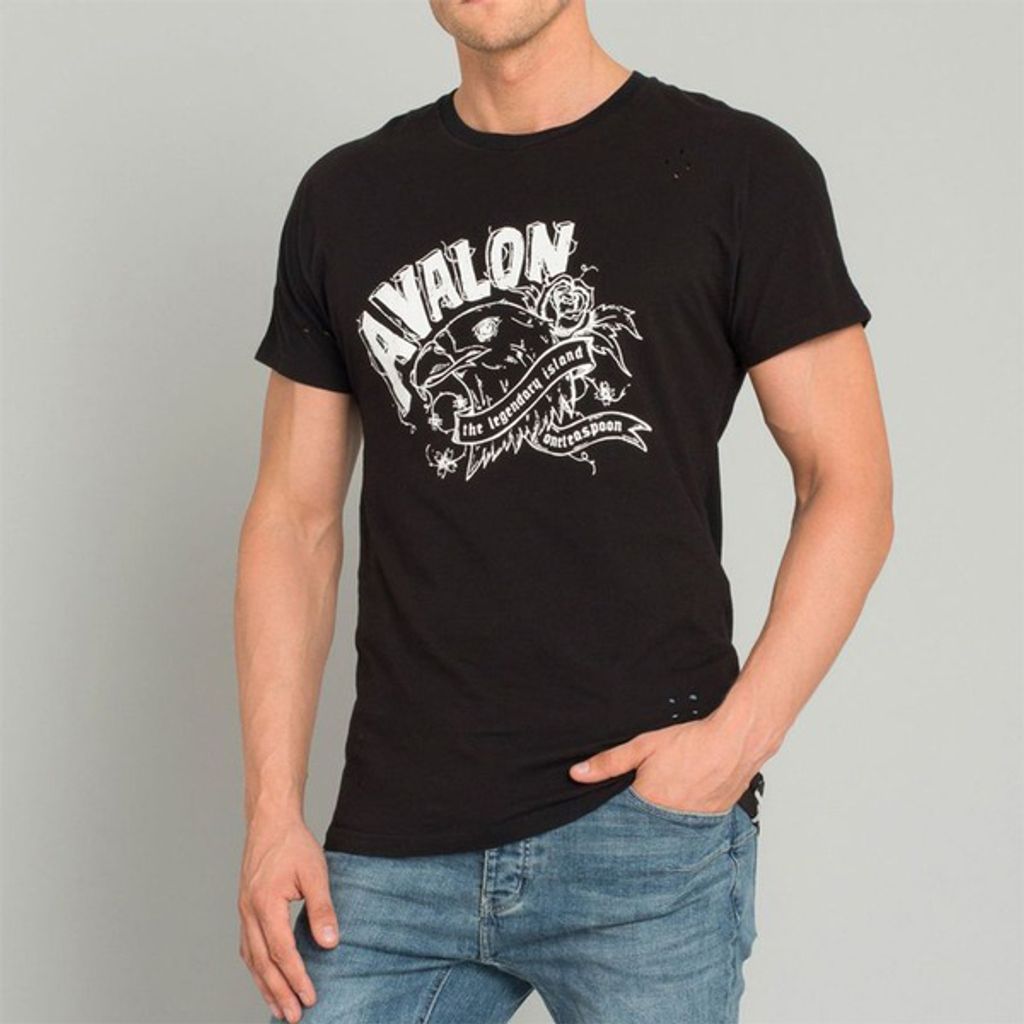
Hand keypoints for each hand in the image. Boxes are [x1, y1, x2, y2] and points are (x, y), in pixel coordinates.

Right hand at [238, 817, 338, 1022]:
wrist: (270, 821)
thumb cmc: (293, 844)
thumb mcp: (315, 872)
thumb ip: (322, 908)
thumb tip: (330, 943)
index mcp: (265, 903)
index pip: (282, 952)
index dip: (297, 977)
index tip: (311, 997)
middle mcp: (248, 912)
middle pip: (263, 963)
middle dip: (279, 992)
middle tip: (295, 1016)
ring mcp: (243, 912)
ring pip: (252, 959)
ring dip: (265, 986)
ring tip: (280, 1009)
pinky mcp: (245, 909)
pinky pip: (248, 947)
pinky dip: (257, 968)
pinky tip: (266, 979)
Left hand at [568, 712, 757, 813]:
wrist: (736, 741)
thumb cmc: (691, 742)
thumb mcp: (642, 746)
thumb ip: (609, 762)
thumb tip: (577, 774)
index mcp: (650, 804)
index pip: (623, 824)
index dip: (616, 822)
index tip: (606, 827)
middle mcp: (672, 820)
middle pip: (647, 830)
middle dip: (639, 825)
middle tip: (639, 813)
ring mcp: (695, 824)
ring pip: (671, 829)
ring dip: (663, 823)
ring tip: (664, 805)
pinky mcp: (713, 820)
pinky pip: (693, 826)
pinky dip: (686, 818)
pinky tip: (685, 802)